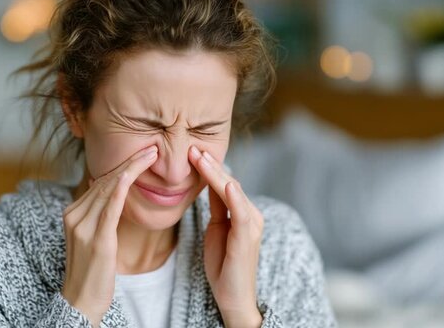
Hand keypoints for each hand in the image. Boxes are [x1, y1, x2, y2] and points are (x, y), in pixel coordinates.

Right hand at [61, 145, 157, 324]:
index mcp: (73, 212)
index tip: (142, 153)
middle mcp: (74, 215)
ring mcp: (82, 226)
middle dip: (130, 162)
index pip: (100, 181)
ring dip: (131, 168)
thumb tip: (108, 188)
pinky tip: (131, 174)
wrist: (81, 301)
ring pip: (109, 188)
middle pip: (105, 180)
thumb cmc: (93, 271)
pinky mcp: (96, 238)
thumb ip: (99, 213)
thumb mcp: (92, 237)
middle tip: (152, 147)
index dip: (122, 165)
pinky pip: (110, 207)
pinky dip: (121, 187)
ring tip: (150, 154)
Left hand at [188, 146, 263, 327]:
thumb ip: (216, 207)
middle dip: (210, 165)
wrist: (233, 297)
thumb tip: (208, 184)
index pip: (224, 183)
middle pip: (228, 183)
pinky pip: (241, 213)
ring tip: (201, 157)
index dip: (208, 167)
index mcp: (242, 212)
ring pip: (232, 192)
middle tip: (192, 147)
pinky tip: (225, 184)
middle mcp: (251, 214)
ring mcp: (251, 224)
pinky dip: (234, 197)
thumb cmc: (224, 265)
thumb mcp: (216, 229)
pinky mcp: (247, 237)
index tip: (191, 151)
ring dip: (216, 174)